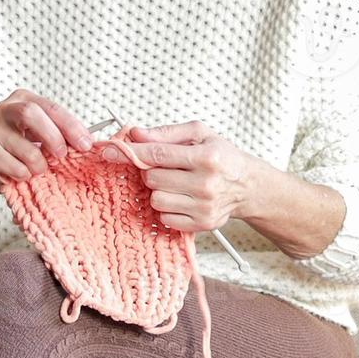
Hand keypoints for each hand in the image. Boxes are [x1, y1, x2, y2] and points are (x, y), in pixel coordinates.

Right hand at [0, 89, 96, 184]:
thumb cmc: (26, 144)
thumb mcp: (45, 133)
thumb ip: (63, 134)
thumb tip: (85, 142)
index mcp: (24, 98)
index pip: (51, 107)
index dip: (70, 126)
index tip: (86, 144)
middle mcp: (5, 109)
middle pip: (30, 114)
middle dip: (52, 137)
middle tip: (62, 155)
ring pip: (25, 148)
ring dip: (39, 164)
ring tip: (40, 168)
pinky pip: (13, 166)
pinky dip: (24, 174)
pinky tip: (23, 173)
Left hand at [100, 121, 255, 232]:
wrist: (247, 186)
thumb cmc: (222, 156)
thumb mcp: (199, 133)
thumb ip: (166, 133)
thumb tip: (136, 134)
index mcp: (206, 157)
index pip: (157, 155)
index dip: (130, 152)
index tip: (110, 151)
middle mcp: (206, 184)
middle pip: (152, 179)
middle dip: (151, 172)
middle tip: (165, 168)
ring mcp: (204, 207)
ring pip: (156, 200)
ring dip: (159, 191)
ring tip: (175, 183)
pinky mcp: (202, 224)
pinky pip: (165, 218)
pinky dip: (167, 208)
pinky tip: (180, 198)